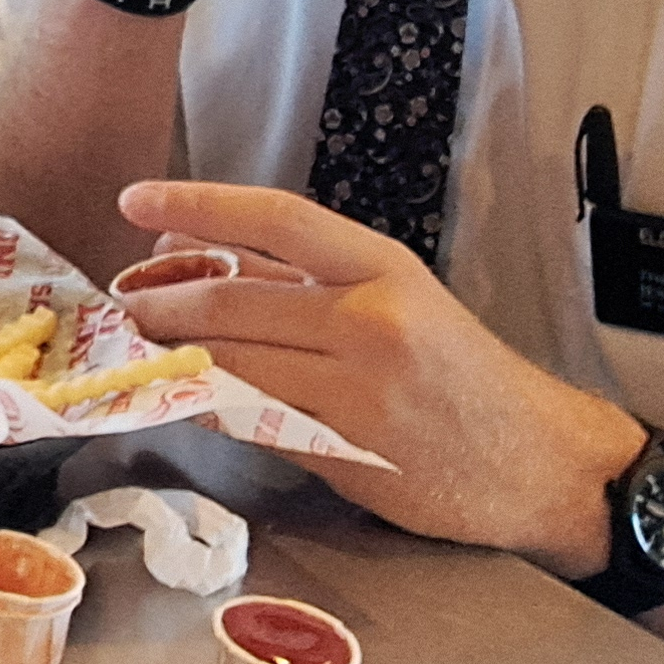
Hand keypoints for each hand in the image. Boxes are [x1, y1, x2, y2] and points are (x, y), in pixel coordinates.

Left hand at [115, 183, 642, 559]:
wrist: (544, 463)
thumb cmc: (462, 375)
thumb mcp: (396, 300)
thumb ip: (298, 277)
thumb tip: (191, 249)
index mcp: (382, 269)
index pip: (274, 217)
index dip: (195, 203)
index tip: (133, 199)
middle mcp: (371, 320)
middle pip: (232, 302)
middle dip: (160, 306)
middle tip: (119, 310)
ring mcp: (359, 390)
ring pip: (233, 364)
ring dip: (175, 359)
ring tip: (140, 352)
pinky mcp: (351, 452)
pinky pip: (256, 421)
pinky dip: (212, 407)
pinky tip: (189, 399)